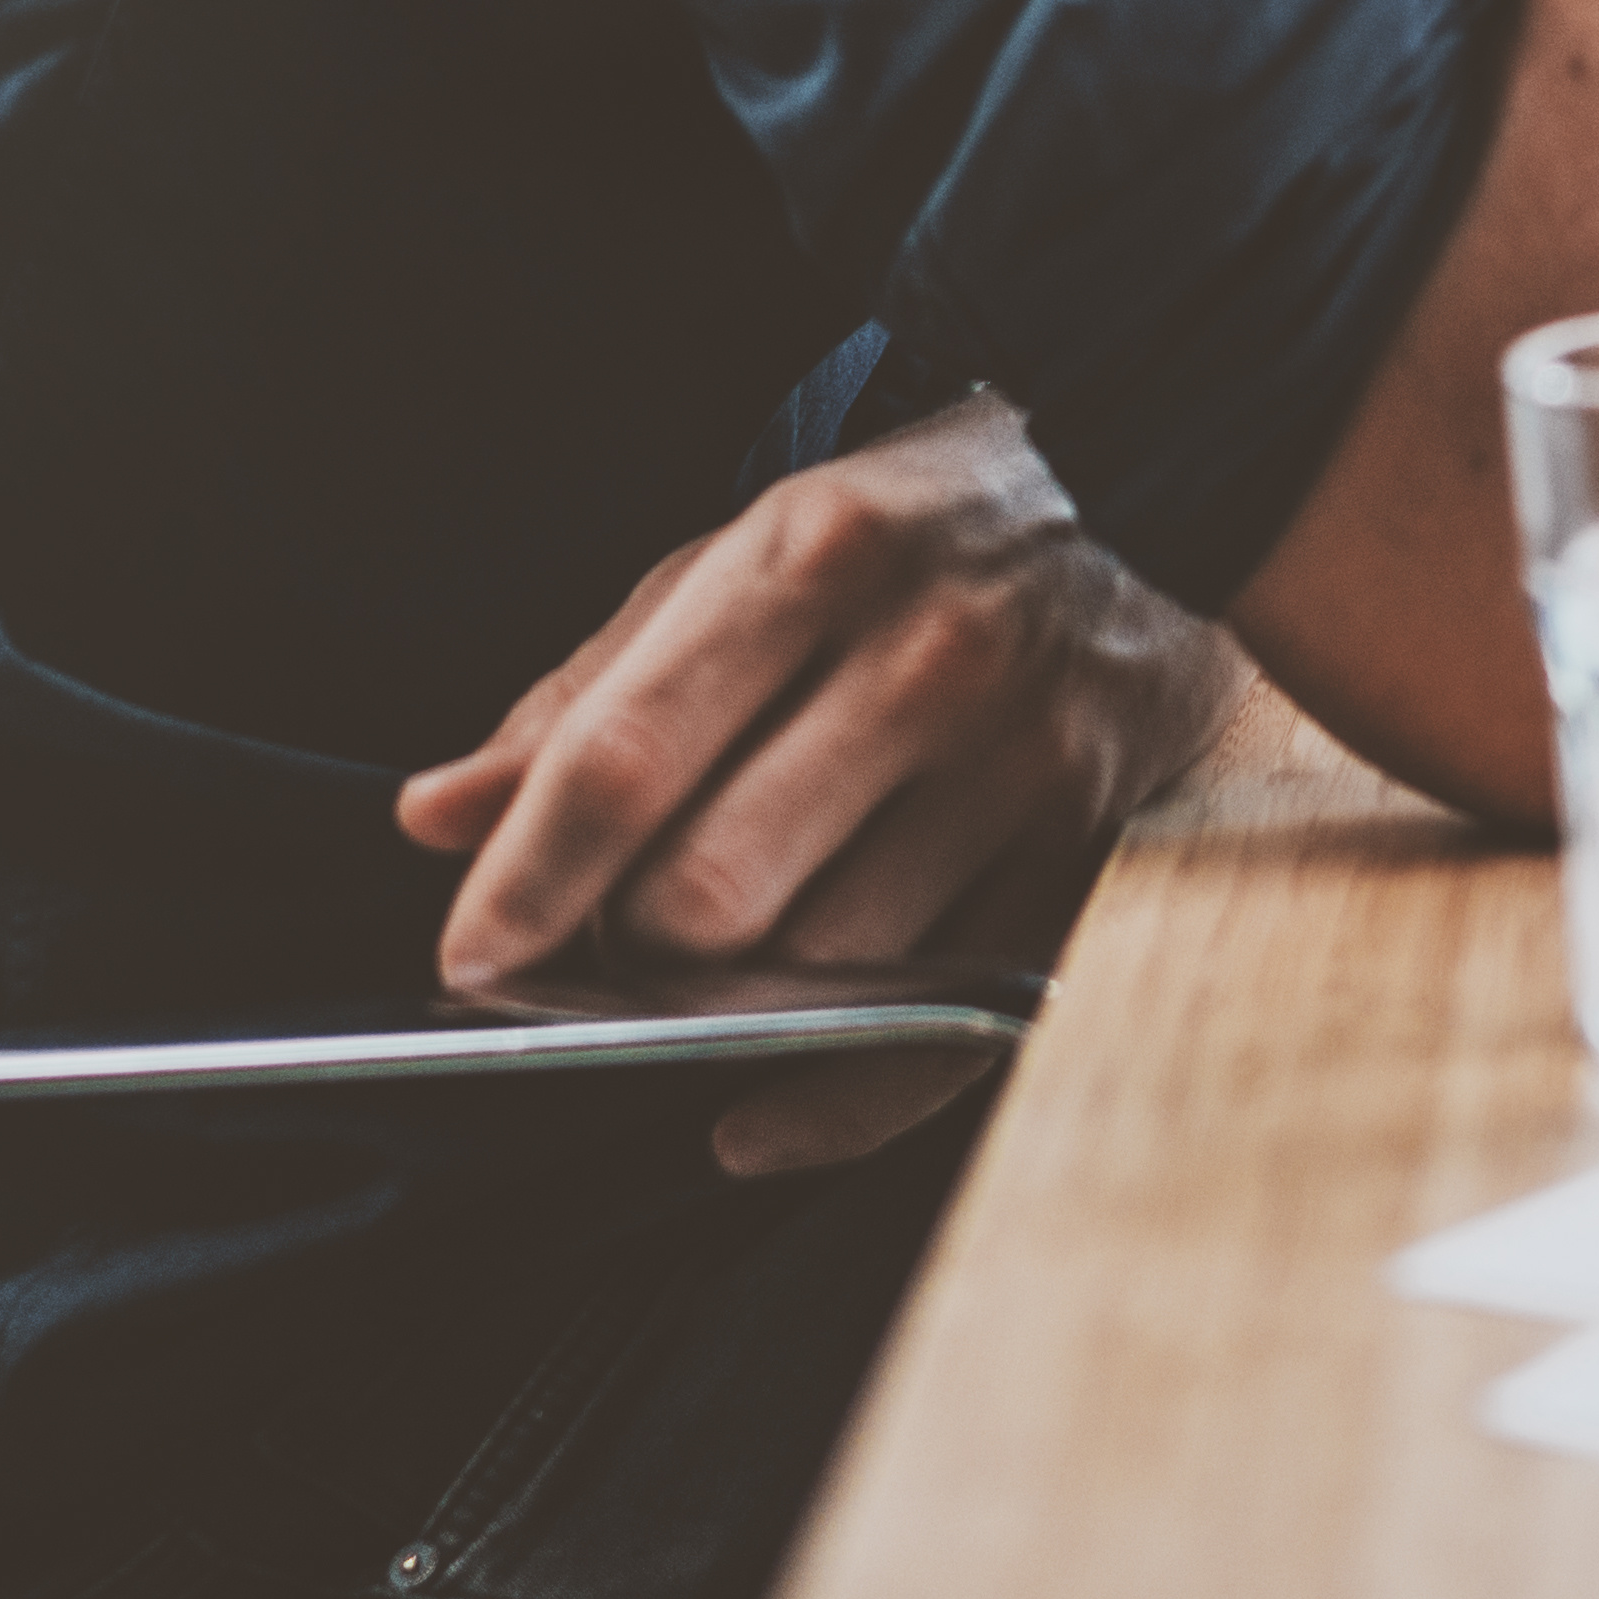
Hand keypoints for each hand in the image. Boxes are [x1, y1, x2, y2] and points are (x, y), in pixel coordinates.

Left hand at [396, 396, 1241, 1173]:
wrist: (1161, 488)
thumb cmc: (911, 534)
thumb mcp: (740, 560)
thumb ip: (587, 692)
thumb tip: (437, 818)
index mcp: (814, 555)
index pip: (631, 753)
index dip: (529, 877)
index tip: (469, 959)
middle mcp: (927, 656)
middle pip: (715, 891)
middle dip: (629, 952)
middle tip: (608, 945)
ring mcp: (1023, 760)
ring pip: (819, 971)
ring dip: (734, 1003)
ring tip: (718, 962)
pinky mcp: (1091, 849)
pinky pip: (935, 1032)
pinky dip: (830, 1097)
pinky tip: (755, 1110)